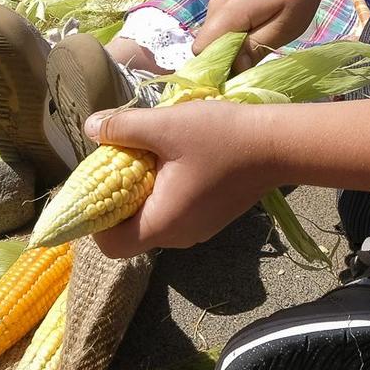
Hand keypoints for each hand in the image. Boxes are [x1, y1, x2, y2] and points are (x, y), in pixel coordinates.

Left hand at [86, 102, 270, 255]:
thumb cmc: (221, 138)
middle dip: (118, 198)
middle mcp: (178, 237)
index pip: (110, 245)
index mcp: (162, 223)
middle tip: (121, 160)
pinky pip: (174, 212)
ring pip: (153, 219)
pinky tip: (175, 159)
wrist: (279, 144)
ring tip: (150, 155)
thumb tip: (89, 127)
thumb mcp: (165, 125)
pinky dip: (164, 191)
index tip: (96, 184)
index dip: (94, 220)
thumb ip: (122, 128)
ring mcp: (197, 230)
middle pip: (130, 231)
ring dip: (143, 191)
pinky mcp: (210, 218)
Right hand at [195, 0, 328, 66]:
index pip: (202, 51)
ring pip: (212, 39)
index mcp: (227, 12)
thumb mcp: (283, 28)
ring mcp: (218, 2)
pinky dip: (232, 40)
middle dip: (223, 62)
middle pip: (205, 46)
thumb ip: (254, 50)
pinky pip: (220, 29)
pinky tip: (255, 38)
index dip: (216, 69)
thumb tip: (233, 71)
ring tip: (257, 51)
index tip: (239, 78)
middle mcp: (215, 6)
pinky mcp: (225, 2)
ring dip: (229, 51)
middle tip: (252, 67)